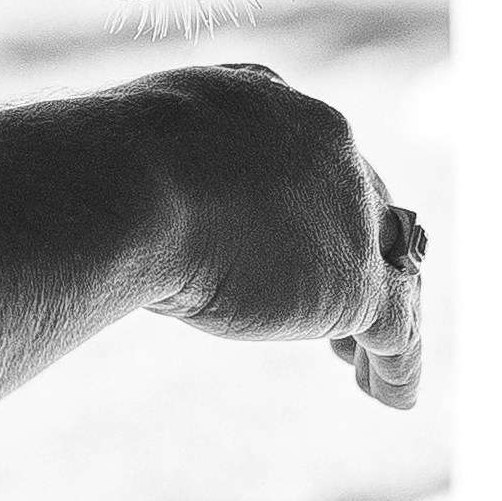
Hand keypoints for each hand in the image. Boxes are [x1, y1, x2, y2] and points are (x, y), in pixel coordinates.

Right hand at [99, 63, 427, 410]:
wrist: (125, 184)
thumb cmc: (101, 169)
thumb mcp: (136, 155)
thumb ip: (157, 180)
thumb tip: (118, 211)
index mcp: (271, 103)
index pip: (315, 158)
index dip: (318, 207)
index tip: (298, 245)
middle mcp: (326, 145)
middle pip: (365, 209)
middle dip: (357, 258)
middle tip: (337, 310)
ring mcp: (348, 213)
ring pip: (388, 269)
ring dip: (378, 318)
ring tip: (363, 364)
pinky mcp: (354, 280)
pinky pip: (398, 327)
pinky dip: (400, 365)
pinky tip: (393, 397)